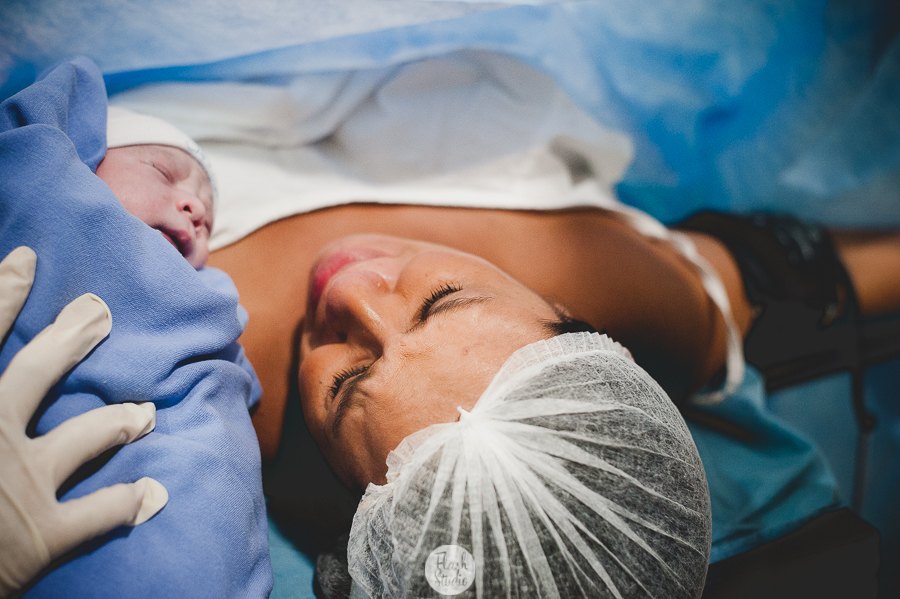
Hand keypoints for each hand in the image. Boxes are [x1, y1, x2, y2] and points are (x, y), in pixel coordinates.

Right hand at [0, 247, 167, 596]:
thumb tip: (2, 380)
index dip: (0, 296)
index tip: (25, 259)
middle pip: (37, 373)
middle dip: (71, 339)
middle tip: (100, 314)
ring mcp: (19, 484)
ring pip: (87, 434)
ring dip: (120, 418)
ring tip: (146, 412)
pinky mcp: (42, 536)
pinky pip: (101, 512)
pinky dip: (129, 503)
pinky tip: (156, 495)